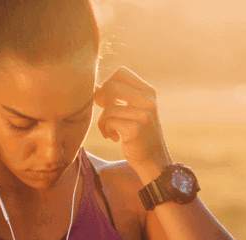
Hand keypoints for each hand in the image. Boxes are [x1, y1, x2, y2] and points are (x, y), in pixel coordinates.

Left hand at [94, 67, 171, 183]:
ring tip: (110, 131)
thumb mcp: (131, 112)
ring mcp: (144, 114)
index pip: (120, 72)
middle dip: (103, 102)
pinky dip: (106, 130)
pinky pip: (109, 121)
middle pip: (111, 86)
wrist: (153, 161)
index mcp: (149, 91)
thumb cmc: (138, 136)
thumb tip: (92, 86)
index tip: (107, 101)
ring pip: (108, 107)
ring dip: (103, 121)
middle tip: (107, 117)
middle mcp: (149, 100)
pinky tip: (114, 138)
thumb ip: (115, 98)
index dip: (108, 84)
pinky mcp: (136, 128)